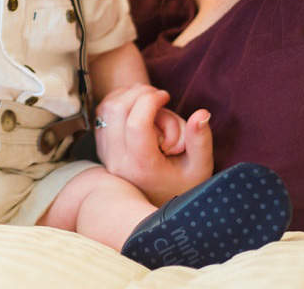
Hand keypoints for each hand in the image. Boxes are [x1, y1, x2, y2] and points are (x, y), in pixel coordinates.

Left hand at [95, 83, 213, 204]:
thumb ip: (200, 139)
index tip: (166, 97)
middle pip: (117, 110)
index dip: (150, 100)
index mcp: (142, 166)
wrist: (158, 209)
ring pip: (106, 109)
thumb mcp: (200, 166)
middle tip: (159, 97)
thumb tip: (201, 113)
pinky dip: (118, 101)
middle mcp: (118, 161)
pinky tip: (137, 105)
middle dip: (139, 94)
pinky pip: (102, 114)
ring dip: (127, 95)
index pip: (136, 123)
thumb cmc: (183, 186)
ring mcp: (106, 155)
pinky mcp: (102, 149)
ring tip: (149, 100)